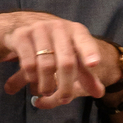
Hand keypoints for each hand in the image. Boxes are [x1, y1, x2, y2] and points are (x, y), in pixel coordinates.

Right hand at [0, 12, 118, 107]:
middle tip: (64, 98)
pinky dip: (33, 77)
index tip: (94, 64)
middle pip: (66, 62)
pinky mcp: (22, 35)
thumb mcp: (73, 55)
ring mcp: (39, 29)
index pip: (85, 42)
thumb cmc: (56, 44)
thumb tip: (100, 93)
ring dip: (47, 84)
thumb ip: (86, 74)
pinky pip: (29, 63)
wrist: (25, 24)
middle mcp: (59, 27)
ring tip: (47, 91)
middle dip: (66, 85)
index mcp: (76, 31)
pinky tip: (34, 81)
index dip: (90, 53)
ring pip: (46, 65)